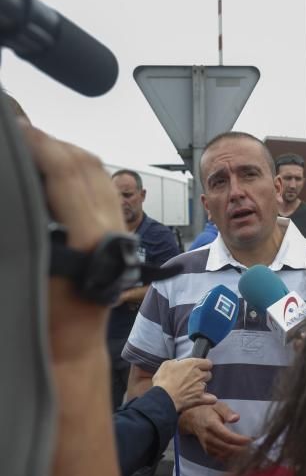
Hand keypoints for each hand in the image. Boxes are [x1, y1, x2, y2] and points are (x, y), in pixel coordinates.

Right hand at [19, 123, 125, 359]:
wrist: (72, 347)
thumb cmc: (45, 320)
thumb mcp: (26, 271)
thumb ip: (28, 231)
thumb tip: (20, 193)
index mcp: (88, 236)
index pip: (65, 172)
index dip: (40, 144)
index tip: (17, 128)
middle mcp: (111, 229)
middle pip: (86, 165)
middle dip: (53, 142)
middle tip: (21, 131)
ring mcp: (119, 231)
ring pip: (99, 174)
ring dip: (69, 153)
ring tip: (37, 145)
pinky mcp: (119, 236)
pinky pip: (104, 189)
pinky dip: (82, 170)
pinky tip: (59, 170)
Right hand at [152, 358, 216, 411]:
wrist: (163, 398)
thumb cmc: (163, 381)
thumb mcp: (166, 365)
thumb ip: (176, 362)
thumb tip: (178, 363)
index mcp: (192, 364)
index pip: (207, 363)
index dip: (203, 365)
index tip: (199, 367)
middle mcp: (199, 375)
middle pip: (208, 374)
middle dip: (202, 376)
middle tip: (193, 378)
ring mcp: (200, 387)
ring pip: (206, 385)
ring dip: (201, 387)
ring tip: (192, 389)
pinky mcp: (199, 399)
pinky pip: (211, 399)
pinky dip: (210, 399)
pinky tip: (206, 398)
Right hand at [178, 401, 251, 460]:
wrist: (192, 418)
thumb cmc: (208, 410)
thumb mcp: (218, 405)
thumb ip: (227, 411)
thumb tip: (236, 418)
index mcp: (211, 425)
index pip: (227, 436)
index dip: (240, 440)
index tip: (251, 439)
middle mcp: (208, 437)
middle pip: (226, 448)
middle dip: (241, 449)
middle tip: (254, 447)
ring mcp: (207, 446)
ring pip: (224, 455)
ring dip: (237, 455)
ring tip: (250, 451)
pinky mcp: (208, 451)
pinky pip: (220, 458)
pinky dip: (231, 458)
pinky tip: (240, 455)